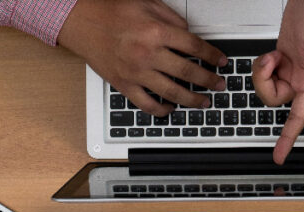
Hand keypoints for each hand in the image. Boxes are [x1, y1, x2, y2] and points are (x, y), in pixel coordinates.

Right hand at [58, 0, 225, 116]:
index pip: (194, 46)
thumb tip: (190, 35)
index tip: (221, 61)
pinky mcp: (124, 84)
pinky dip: (161, 110)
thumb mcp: (146, 3)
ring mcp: (136, 72)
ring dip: (192, 99)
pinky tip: (171, 109)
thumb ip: (171, 19)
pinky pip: (147, 104)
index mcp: (156, 31)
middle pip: (187, 72)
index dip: (212, 55)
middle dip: (208, 80)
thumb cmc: (111, 11)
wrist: (82, 22)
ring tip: (204, 102)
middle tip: (219, 84)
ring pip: (172, 92)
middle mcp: (148, 53)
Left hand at [252, 0, 303, 163]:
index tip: (279, 156)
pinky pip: (263, 73)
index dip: (288, 138)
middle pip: (273, 101)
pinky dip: (262, 63)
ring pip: (266, 87)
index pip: (299, 119)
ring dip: (262, 72)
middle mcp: (301, 82)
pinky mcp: (280, 61)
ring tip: (273, 55)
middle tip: (270, 63)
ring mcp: (289, 72)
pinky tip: (273, 52)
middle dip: (264, 84)